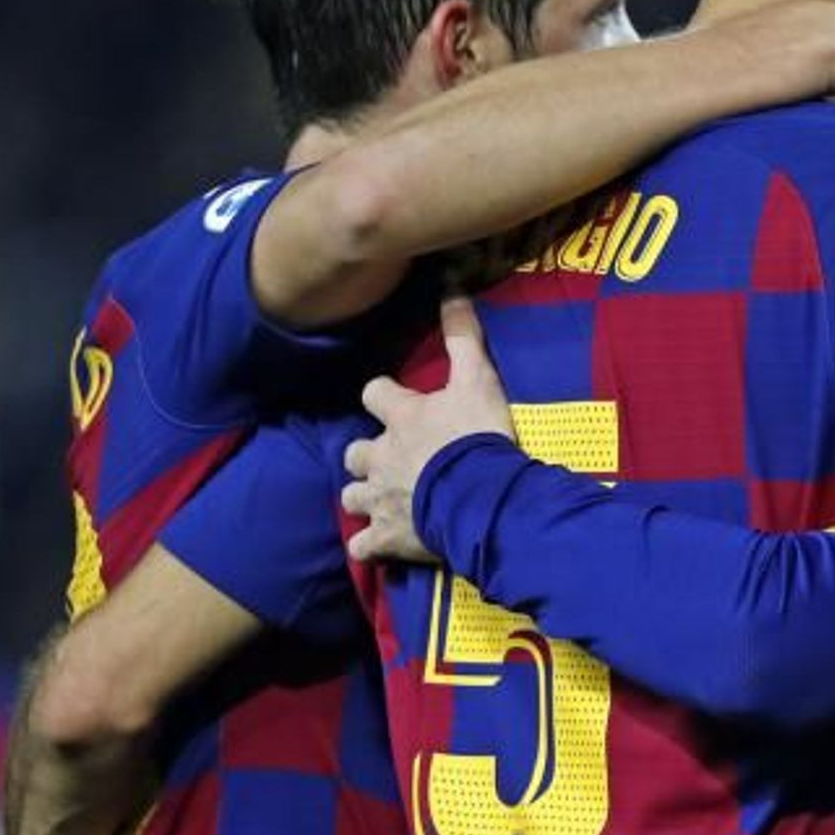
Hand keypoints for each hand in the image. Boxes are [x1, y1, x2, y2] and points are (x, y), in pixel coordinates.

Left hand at [344, 297, 512, 563]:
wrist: (482, 497)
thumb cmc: (478, 436)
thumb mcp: (478, 379)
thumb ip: (463, 337)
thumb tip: (452, 289)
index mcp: (400, 417)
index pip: (373, 393)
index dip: (383, 396)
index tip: (395, 401)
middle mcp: (380, 456)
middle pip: (354, 452)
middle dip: (366, 456)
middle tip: (389, 460)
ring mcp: (380, 499)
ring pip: (351, 497)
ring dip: (363, 498)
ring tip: (380, 503)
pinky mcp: (388, 537)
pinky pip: (364, 545)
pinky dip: (369, 545)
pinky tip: (378, 545)